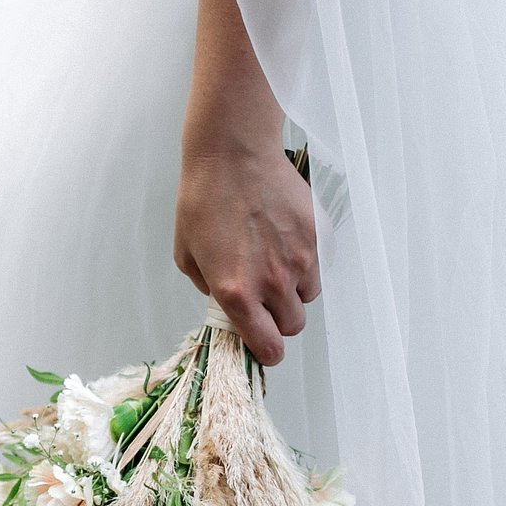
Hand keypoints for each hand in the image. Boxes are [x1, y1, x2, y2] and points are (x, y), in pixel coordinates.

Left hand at [172, 146, 319, 365]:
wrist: (233, 153)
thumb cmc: (203, 200)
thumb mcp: (186, 255)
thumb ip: (209, 289)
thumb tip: (226, 302)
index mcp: (237, 294)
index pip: (269, 348)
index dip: (267, 351)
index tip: (264, 345)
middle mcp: (273, 282)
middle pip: (293, 326)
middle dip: (279, 318)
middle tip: (264, 296)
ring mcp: (301, 259)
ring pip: (307, 296)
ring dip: (293, 289)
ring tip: (273, 260)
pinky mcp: (318, 236)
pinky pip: (319, 265)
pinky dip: (306, 261)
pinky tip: (285, 239)